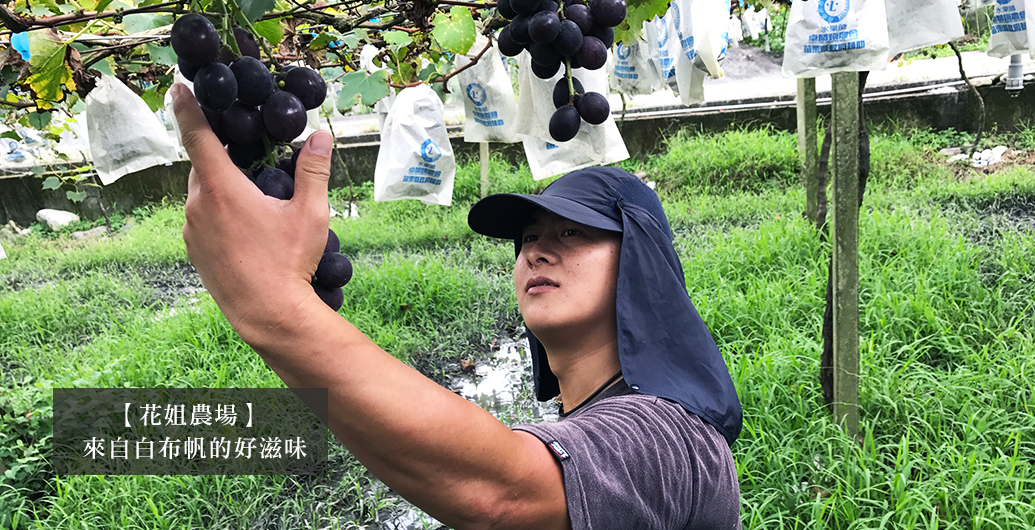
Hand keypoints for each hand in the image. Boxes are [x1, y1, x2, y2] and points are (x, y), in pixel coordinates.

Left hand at [170, 82, 333, 342]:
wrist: (268, 316)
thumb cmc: (289, 263)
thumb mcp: (311, 214)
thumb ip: (314, 171)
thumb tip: (320, 136)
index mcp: (222, 189)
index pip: (197, 136)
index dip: (188, 108)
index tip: (179, 88)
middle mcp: (198, 206)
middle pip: (204, 166)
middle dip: (223, 158)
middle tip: (250, 160)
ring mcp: (192, 231)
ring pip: (203, 194)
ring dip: (223, 189)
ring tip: (256, 202)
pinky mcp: (194, 251)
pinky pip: (203, 219)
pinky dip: (219, 214)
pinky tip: (248, 230)